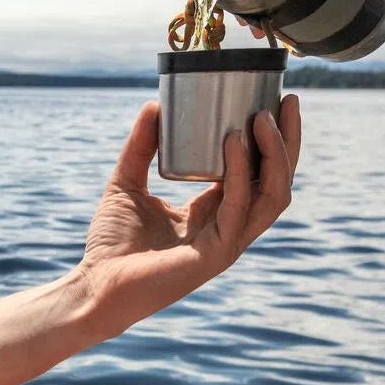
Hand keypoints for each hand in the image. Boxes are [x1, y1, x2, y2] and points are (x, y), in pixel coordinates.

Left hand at [76, 97, 301, 325]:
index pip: (258, 173)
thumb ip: (141, 145)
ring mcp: (227, 242)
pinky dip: (240, 171)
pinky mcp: (215, 253)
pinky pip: (238, 207)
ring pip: (272, 195)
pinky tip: (234, 141)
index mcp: (216, 211)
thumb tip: (155, 103)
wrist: (96, 285)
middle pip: (276, 182)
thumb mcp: (126, 181)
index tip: (273, 99)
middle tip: (287, 101)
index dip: (272, 139)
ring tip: (264, 116)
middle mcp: (229, 226)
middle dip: (288, 141)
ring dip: (274, 154)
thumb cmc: (112, 243)